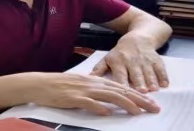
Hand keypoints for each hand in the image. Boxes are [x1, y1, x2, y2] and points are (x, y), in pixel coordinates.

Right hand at [27, 72, 159, 115]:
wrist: (39, 83)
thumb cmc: (59, 86)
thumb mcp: (80, 86)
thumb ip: (95, 93)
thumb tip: (108, 105)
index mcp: (95, 80)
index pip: (121, 87)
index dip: (138, 94)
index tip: (151, 101)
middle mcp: (92, 83)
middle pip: (120, 91)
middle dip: (139, 99)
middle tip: (154, 107)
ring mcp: (82, 90)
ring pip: (108, 96)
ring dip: (125, 103)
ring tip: (138, 111)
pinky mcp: (72, 97)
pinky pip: (87, 103)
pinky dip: (98, 107)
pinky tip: (107, 113)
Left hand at [91, 34, 168, 92]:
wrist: (138, 38)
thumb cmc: (121, 52)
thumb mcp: (108, 58)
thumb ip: (99, 69)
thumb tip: (87, 79)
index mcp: (118, 61)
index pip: (120, 74)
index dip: (122, 83)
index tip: (123, 92)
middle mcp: (132, 60)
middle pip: (136, 73)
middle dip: (139, 82)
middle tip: (141, 91)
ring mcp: (145, 59)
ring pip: (148, 71)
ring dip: (151, 80)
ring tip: (154, 89)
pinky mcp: (156, 59)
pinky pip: (160, 67)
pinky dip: (163, 76)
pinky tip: (165, 84)